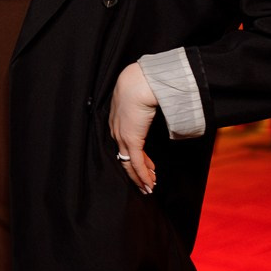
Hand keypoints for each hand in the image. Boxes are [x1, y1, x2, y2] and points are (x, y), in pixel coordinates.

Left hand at [109, 62, 157, 194]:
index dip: (136, 158)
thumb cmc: (140, 85)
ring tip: (148, 188)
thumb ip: (143, 107)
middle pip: (125, 158)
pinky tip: (149, 183)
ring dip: (140, 177)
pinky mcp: (130, 140)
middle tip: (146, 183)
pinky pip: (136, 163)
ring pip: (129, 164)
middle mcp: (116, 131)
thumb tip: (154, 107)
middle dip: (137, 172)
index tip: (147, 167)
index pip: (125, 146)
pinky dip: (142, 175)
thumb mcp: (139, 98)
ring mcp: (122, 137)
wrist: (138, 82)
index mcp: (117, 121)